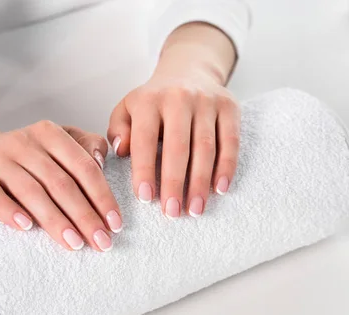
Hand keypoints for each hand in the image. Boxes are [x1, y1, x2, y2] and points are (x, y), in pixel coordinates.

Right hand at [0, 121, 121, 251]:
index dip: (102, 197)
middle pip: (60, 182)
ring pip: (30, 191)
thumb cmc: (26, 156)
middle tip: (101, 242)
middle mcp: (23, 142)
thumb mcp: (57, 143)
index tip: (116, 225)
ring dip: (55, 220)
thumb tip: (102, 162)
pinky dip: (9, 211)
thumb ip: (85, 146)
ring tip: (74, 243)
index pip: (83, 166)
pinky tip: (26, 228)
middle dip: (85, 216)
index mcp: (49, 133)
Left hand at [107, 68, 239, 218]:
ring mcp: (207, 101)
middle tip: (171, 212)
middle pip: (178, 146)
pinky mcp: (230, 107)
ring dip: (200, 182)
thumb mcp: (128, 108)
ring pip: (206, 147)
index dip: (144, 169)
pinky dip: (226, 167)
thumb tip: (121, 150)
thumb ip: (118, 129)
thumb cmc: (154, 101)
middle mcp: (179, 97)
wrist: (189, 69)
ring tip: (194, 209)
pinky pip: (230, 141)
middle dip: (174, 182)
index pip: (145, 138)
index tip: (145, 197)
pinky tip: (219, 189)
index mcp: (149, 100)